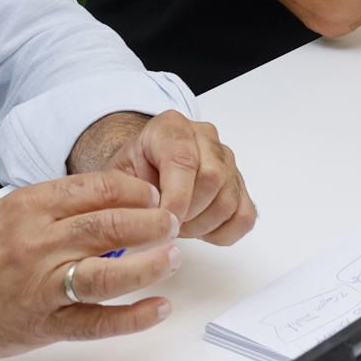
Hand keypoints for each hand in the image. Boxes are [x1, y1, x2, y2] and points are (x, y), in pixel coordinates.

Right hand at [0, 170, 180, 357]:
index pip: (95, 189)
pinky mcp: (42, 324)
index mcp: (29, 207)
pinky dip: (132, 317)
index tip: (153, 195)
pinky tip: (157, 307)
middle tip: (173, 222)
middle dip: (151, 222)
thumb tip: (105, 206)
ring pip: (108, 273)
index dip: (133, 191)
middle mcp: (37, 242)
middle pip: (109, 225)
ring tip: (174, 256)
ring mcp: (41, 285)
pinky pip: (95, 322)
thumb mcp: (5, 213)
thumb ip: (52, 209)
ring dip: (150, 264)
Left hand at [101, 110, 257, 245]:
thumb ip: (127, 192)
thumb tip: (145, 217)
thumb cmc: (133, 171)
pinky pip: (244, 216)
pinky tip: (200, 229)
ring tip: (178, 225)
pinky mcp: (240, 185)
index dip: (176, 196)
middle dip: (187, 213)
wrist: (145, 167)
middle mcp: (205, 138)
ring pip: (228, 201)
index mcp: (171, 127)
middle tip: (165, 224)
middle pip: (212, 179)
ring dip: (202, 225)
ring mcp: (227, 161)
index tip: (165, 222)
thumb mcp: (116, 174)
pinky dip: (223, 233)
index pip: (184, 160)